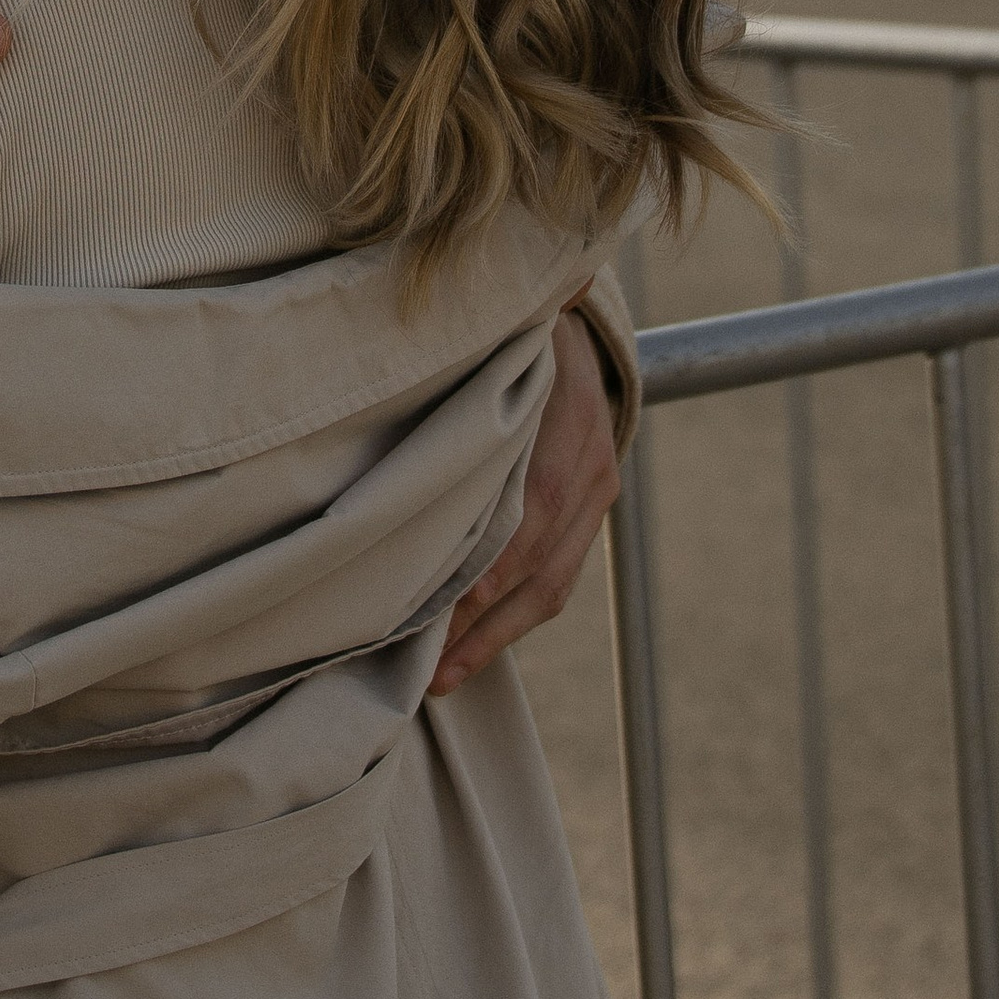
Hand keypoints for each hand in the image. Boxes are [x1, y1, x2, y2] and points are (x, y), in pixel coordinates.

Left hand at [429, 300, 619, 693]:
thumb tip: (397, 385)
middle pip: (538, 564)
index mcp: (565, 418)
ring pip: (554, 582)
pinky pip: (564, 575)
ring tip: (446, 676)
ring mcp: (601, 486)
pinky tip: (481, 643)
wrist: (581, 322)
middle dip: (481, 626)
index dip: (481, 575)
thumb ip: (461, 371)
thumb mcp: (496, 340)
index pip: (526, 518)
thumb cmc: (511, 332)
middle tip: (427, 671)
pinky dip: (520, 614)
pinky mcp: (600, 503)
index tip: (426, 615)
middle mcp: (590, 461)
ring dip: (498, 636)